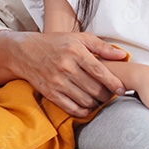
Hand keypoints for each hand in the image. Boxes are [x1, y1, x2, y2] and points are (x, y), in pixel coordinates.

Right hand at [7, 31, 126, 117]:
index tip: (122, 89)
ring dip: (96, 103)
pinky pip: (70, 108)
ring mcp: (57, 81)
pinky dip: (82, 110)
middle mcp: (66, 67)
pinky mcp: (50, 93)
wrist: (26, 52)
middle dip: (106, 95)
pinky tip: (87, 106)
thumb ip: (102, 47)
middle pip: (94, 88)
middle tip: (111, 94)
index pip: (100, 71)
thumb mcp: (80, 38)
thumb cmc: (57, 43)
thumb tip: (123, 55)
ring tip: (99, 99)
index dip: (113, 82)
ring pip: (84, 100)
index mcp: (75, 52)